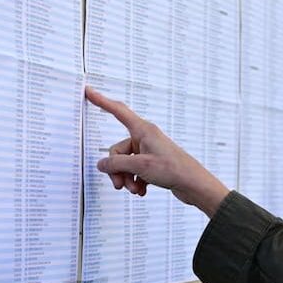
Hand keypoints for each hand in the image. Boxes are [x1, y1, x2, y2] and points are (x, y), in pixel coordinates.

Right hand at [85, 86, 230, 216]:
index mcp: (143, 130)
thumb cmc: (173, 170)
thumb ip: (117, 164)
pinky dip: (136, 181)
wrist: (193, 185)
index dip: (102, 101)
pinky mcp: (153, 163)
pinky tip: (142, 190)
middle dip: (117, 170)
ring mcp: (149, 151)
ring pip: (126, 163)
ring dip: (127, 178)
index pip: (118, 111)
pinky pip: (135, 171)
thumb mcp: (140, 166)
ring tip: (135, 190)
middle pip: (118, 150)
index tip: (89, 91)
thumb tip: (102, 164)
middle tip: (120, 184)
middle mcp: (145, 138)